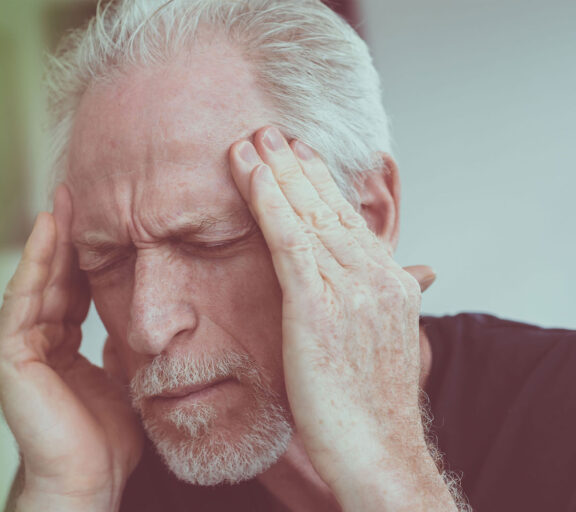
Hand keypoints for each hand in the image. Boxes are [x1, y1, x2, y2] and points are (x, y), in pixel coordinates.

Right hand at [0, 186, 142, 511]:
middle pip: (50, 279)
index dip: (84, 254)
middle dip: (65, 236)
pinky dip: (34, 264)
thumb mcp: (121, 379)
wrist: (89, 482)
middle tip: (79, 191)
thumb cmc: (106, 443)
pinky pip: (21, 300)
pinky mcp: (6, 356)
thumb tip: (129, 322)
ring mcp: (15, 348)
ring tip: (63, 200)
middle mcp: (32, 343)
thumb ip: (117, 348)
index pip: (71, 289)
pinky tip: (47, 231)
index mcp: (58, 348)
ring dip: (48, 239)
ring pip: (34, 282)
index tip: (102, 218)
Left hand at [228, 127, 454, 509]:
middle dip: (297, 165)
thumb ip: (367, 310)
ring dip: (276, 171)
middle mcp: (375, 277)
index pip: (349, 221)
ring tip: (250, 139)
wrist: (378, 452)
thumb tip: (385, 288)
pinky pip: (289, 239)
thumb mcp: (374, 348)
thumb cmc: (366, 412)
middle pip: (329, 207)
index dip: (319, 184)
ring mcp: (350, 288)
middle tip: (270, 130)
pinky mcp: (319, 305)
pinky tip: (250, 172)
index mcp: (389, 284)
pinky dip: (268, 200)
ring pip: (307, 213)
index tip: (297, 156)